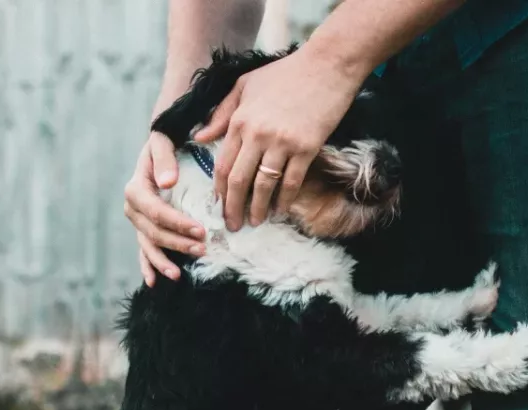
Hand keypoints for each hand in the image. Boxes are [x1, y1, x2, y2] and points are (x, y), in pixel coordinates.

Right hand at [123, 132, 206, 286]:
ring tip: (178, 275)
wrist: (160, 146)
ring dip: (163, 261)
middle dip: (177, 243)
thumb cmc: (165, 142)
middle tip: (202, 249)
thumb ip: (164, 159)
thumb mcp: (163, 142)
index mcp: (136, 188)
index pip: (155, 211)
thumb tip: (168, 182)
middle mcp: (133, 208)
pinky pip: (144, 250)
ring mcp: (138, 221)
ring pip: (148, 245)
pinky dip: (148, 266)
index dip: (177, 223)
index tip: (200, 230)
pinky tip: (154, 282)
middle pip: (153, 232)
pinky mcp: (144, 228)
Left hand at [194, 46, 363, 230]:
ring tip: (255, 222)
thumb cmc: (286, 72)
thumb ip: (222, 113)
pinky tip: (280, 210)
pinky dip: (284, 200)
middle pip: (239, 180)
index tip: (219, 206)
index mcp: (240, 120)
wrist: (327, 65)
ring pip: (263, 185)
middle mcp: (257, 134)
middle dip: (233, 207)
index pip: (223, 164)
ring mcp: (282, 142)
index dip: (220, 191)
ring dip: (257, 208)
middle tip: (232, 226)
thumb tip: (200, 138)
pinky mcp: (306, 148)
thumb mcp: (245, 85)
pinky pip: (291, 182)